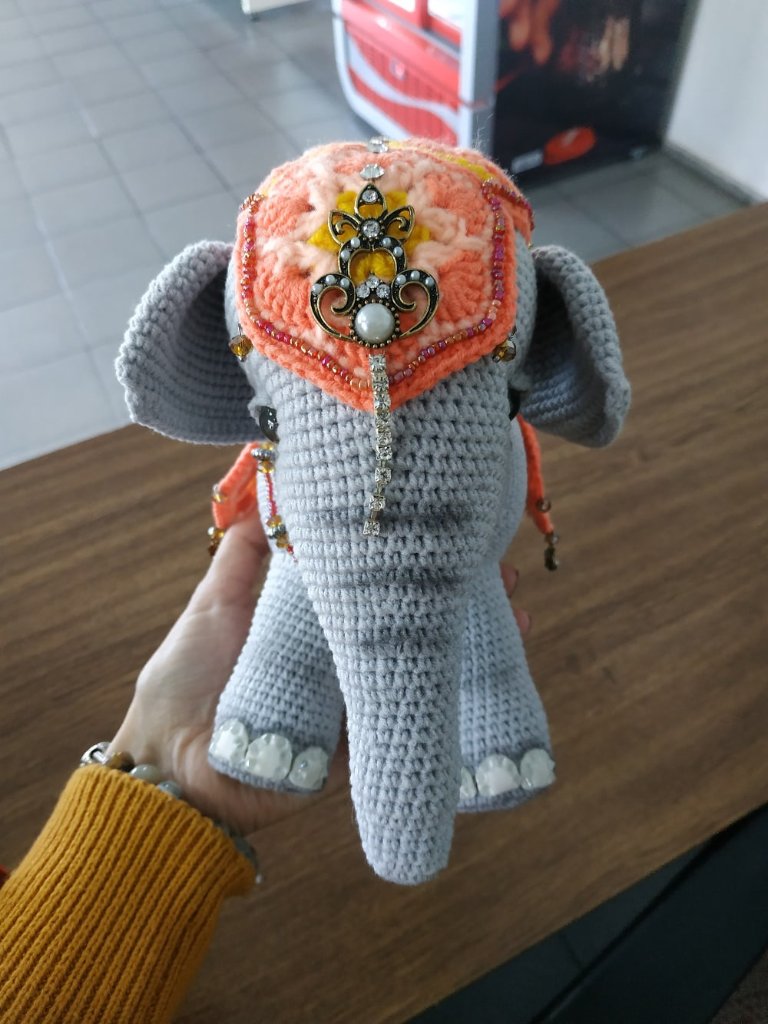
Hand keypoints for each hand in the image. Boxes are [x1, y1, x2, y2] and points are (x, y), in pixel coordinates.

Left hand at [111, 514, 531, 834]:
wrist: (173, 769)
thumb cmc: (184, 681)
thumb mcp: (212, 606)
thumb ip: (240, 559)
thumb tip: (263, 489)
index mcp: (310, 619)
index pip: (371, 579)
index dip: (408, 555)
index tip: (442, 524)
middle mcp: (340, 654)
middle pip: (407, 618)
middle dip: (455, 593)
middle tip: (498, 566)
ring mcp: (354, 697)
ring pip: (421, 662)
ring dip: (468, 639)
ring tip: (515, 610)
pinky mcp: (362, 743)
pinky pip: (414, 713)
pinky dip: (456, 697)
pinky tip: (491, 671)